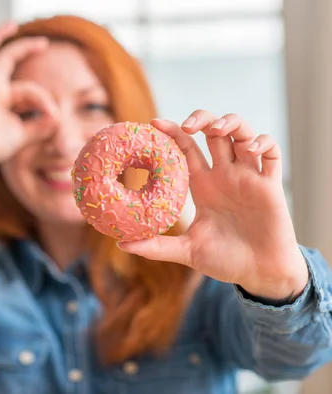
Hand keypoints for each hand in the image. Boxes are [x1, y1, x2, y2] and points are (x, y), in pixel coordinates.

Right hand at [0, 21, 58, 174]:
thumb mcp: (21, 136)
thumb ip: (39, 127)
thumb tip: (59, 117)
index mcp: (5, 100)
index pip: (32, 92)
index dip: (47, 101)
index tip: (55, 117)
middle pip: (11, 61)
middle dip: (27, 49)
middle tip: (44, 43)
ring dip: (5, 39)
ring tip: (13, 25)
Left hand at [118, 111, 308, 300]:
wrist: (259, 274)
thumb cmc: (224, 260)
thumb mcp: (187, 251)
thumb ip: (157, 247)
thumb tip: (122, 244)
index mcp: (203, 185)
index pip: (186, 148)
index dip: (173, 132)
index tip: (154, 123)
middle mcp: (224, 175)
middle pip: (214, 132)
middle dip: (202, 119)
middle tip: (189, 125)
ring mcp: (248, 177)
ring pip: (242, 134)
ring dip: (231, 123)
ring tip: (217, 130)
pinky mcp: (270, 185)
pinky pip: (272, 153)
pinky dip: (263, 142)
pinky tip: (251, 150)